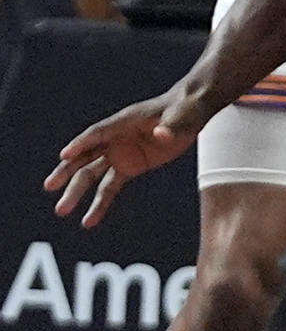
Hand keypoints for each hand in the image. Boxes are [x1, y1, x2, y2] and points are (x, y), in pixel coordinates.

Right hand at [43, 85, 208, 227]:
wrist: (191, 111)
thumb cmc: (185, 109)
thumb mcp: (182, 118)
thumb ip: (170, 128)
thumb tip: (161, 135)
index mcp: (125, 121)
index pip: (98, 133)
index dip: (81, 144)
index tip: (64, 156)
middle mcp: (117, 138)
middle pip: (86, 155)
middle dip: (68, 171)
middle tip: (50, 187)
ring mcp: (120, 153)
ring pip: (92, 174)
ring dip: (77, 191)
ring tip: (62, 211)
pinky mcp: (129, 166)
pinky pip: (110, 186)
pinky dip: (99, 203)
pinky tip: (88, 221)